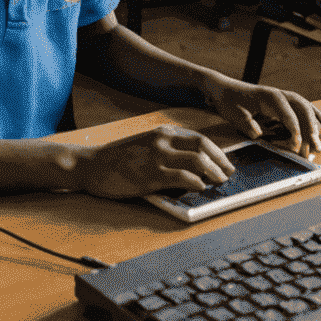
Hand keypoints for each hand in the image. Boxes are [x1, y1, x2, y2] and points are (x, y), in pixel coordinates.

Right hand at [75, 125, 235, 200]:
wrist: (91, 165)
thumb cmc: (117, 159)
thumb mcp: (145, 147)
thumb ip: (166, 151)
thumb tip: (191, 166)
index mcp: (162, 132)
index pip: (198, 137)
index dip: (217, 150)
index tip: (226, 162)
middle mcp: (162, 140)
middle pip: (203, 145)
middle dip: (221, 160)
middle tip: (229, 173)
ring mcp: (157, 156)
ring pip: (197, 160)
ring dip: (214, 172)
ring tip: (220, 182)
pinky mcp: (151, 174)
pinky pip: (182, 177)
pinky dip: (196, 182)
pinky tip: (201, 188)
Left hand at [201, 78, 320, 155]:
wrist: (225, 89)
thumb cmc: (229, 101)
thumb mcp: (233, 112)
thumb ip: (247, 123)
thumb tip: (260, 135)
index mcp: (269, 95)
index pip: (287, 112)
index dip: (293, 129)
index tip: (297, 145)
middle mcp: (282, 95)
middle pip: (303, 109)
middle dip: (312, 128)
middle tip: (317, 147)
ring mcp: (287, 100)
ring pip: (311, 111)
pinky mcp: (288, 107)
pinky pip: (308, 115)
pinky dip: (320, 124)